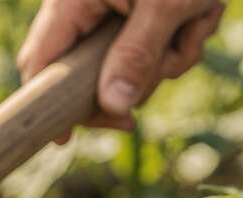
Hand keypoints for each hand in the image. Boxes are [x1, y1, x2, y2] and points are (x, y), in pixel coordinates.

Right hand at [17, 0, 224, 134]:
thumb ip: (138, 55)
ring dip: (173, 54)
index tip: (63, 138)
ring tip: (198, 16)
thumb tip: (116, 109)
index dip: (48, 104)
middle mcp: (86, 9)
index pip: (41, 63)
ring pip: (132, 66)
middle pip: (91, 75)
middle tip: (172, 61)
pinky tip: (200, 13)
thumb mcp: (166, 4)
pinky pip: (154, 50)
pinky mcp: (138, 15)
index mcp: (73, 2)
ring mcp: (114, 13)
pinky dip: (182, 39)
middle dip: (141, 75)